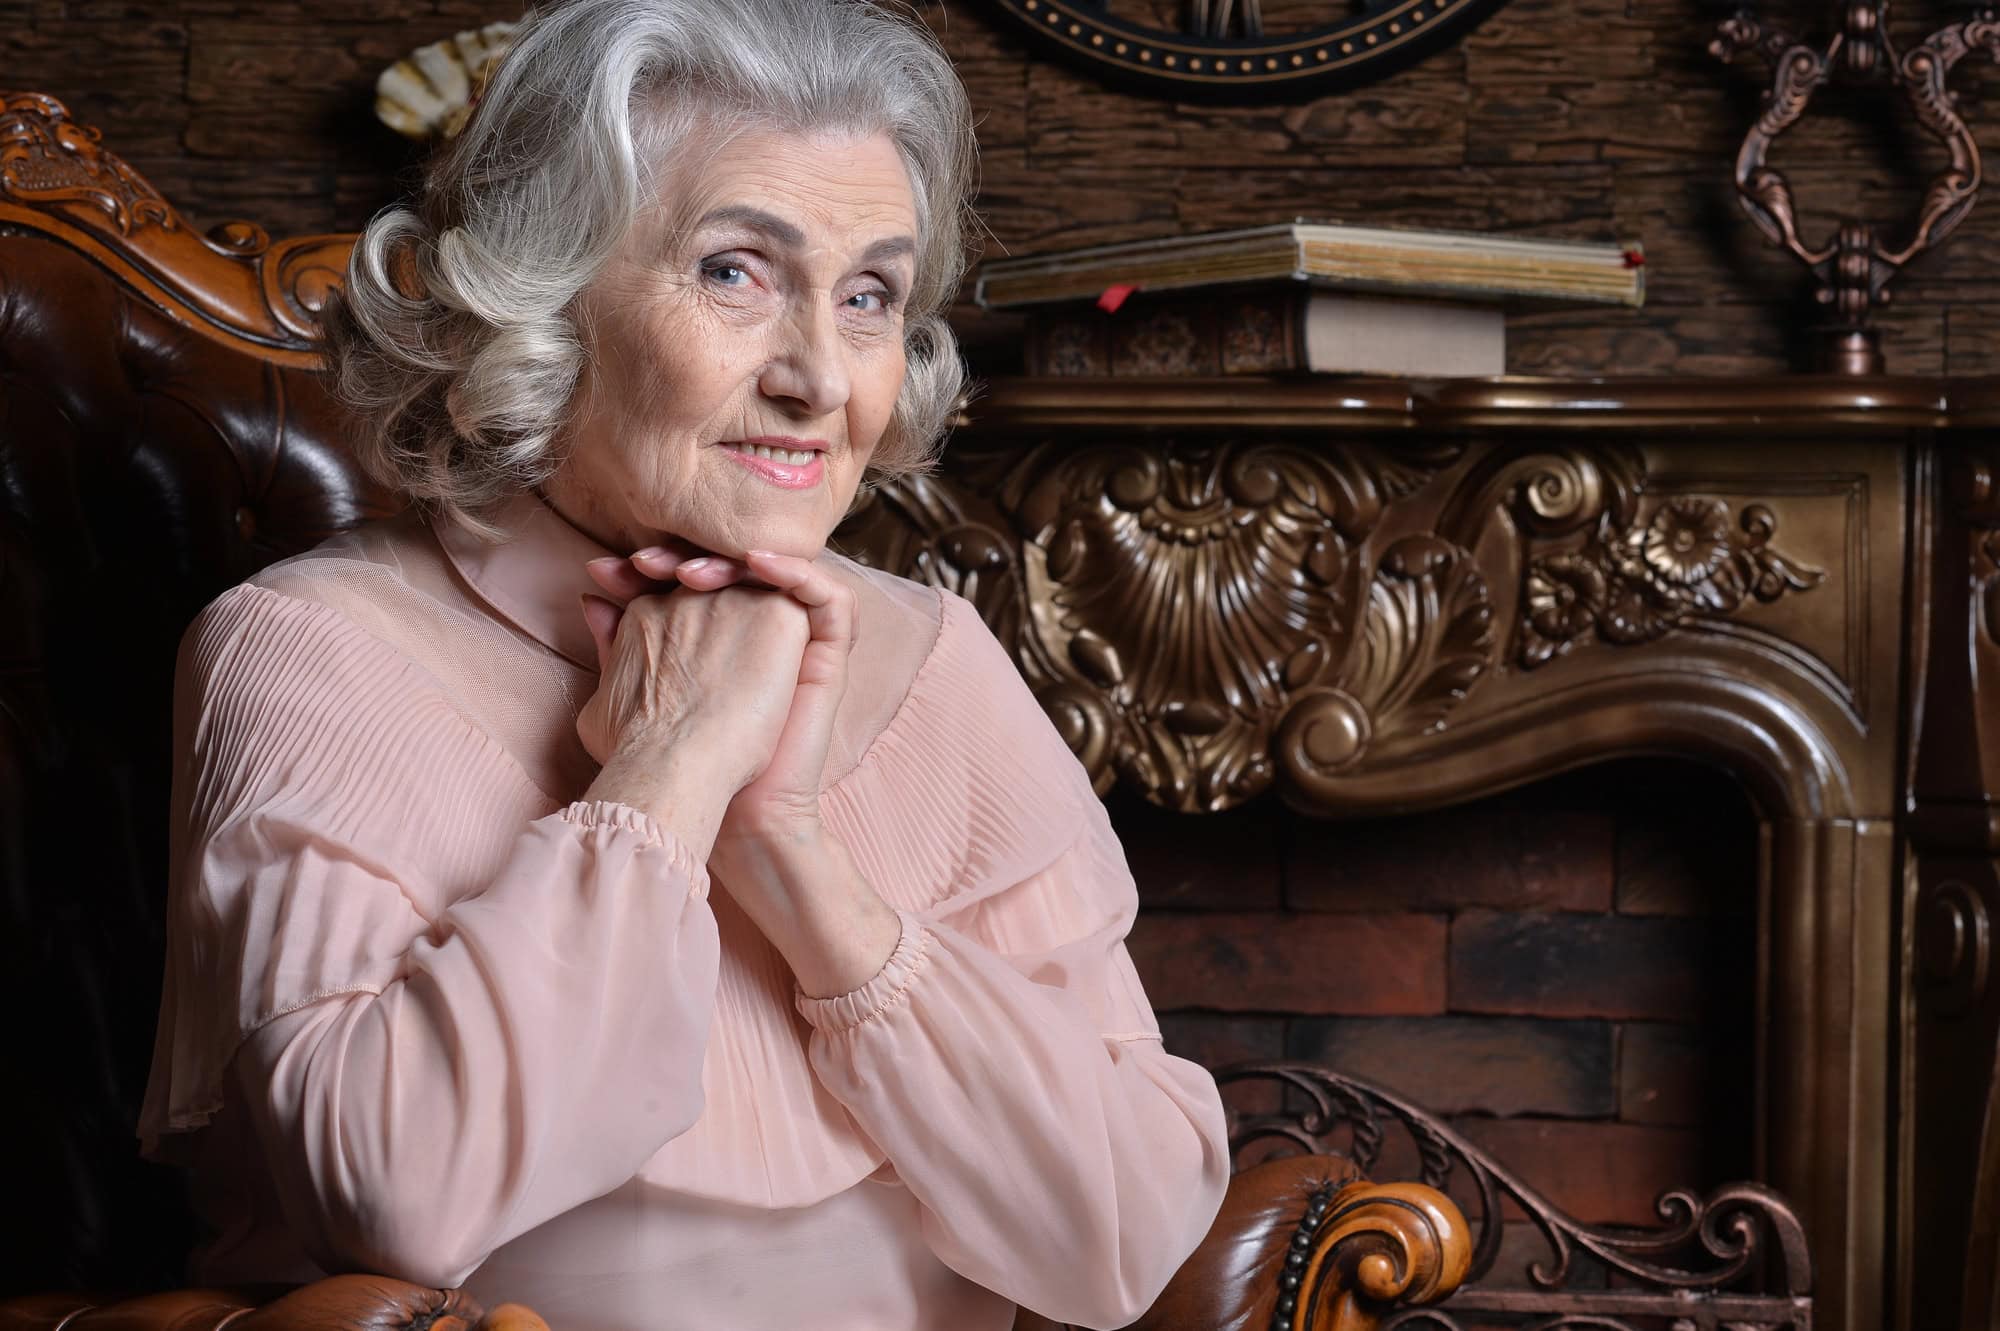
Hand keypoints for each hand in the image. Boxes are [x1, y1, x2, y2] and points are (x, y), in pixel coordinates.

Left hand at [583, 547, 896, 995]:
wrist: (706, 798)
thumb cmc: (665, 759)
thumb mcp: (623, 692)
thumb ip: (614, 645)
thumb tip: (591, 598)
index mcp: (712, 635)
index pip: (693, 574)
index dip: (655, 564)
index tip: (611, 572)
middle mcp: (755, 630)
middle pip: (734, 564)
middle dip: (688, 555)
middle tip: (649, 565)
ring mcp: (794, 640)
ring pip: (781, 570)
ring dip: (739, 559)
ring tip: (693, 573)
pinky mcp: (825, 654)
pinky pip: (828, 595)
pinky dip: (796, 570)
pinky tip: (756, 564)